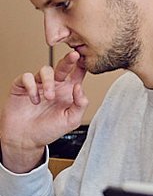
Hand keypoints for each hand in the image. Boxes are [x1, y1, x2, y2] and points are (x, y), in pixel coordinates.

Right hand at [1, 53, 89, 173]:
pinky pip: (27, 77)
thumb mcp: (71, 120)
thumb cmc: (48, 130)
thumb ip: (80, 104)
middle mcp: (54, 86)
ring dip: (49, 82)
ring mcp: (38, 85)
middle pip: (63, 66)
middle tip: (74, 56)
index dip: (82, 66)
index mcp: (68, 91)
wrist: (25, 139)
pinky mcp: (22, 87)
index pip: (78, 74)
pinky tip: (34, 100)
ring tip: (49, 97)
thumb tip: (80, 87)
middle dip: (69, 59)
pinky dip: (31, 87)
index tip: (88, 59)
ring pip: (46, 70)